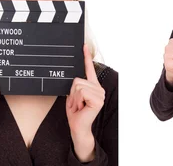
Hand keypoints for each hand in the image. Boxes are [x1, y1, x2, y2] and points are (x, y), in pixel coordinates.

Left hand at [66, 45, 104, 161]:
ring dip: (74, 98)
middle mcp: (98, 88)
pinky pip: (81, 92)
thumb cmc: (76, 113)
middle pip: (78, 80)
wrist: (77, 127)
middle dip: (72, 93)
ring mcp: (100, 94)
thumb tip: (75, 80)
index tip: (84, 46)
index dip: (86, 57)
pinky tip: (82, 107)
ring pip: (78, 86)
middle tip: (76, 103)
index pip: (89, 69)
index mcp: (93, 86)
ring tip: (79, 106)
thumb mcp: (73, 96)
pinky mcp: (98, 100)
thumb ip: (75, 86)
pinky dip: (77, 100)